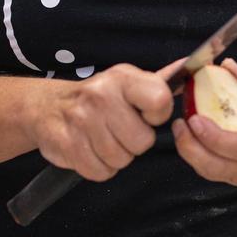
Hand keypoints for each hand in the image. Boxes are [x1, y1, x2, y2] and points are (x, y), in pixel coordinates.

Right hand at [24, 60, 179, 181]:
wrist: (46, 107)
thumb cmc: (98, 98)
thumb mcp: (128, 83)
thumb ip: (160, 81)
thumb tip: (191, 65)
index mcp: (122, 78)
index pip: (160, 100)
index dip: (158, 115)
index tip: (146, 114)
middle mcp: (100, 95)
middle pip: (142, 141)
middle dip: (135, 143)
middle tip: (120, 132)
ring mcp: (80, 120)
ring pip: (121, 159)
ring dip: (116, 157)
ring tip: (104, 140)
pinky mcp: (65, 144)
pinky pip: (99, 171)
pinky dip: (98, 168)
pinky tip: (91, 151)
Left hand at [173, 60, 236, 191]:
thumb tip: (228, 68)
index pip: (233, 145)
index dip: (209, 134)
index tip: (194, 117)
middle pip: (213, 166)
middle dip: (188, 146)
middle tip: (179, 123)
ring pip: (211, 173)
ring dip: (192, 153)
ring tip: (184, 130)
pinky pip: (218, 173)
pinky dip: (203, 158)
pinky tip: (199, 141)